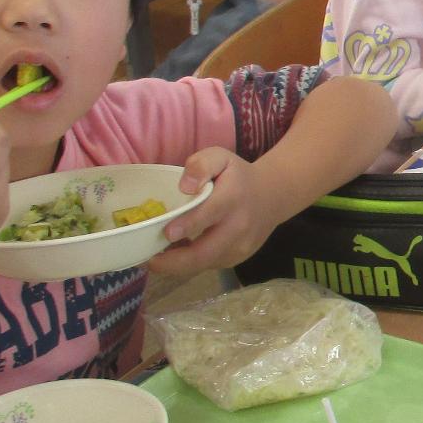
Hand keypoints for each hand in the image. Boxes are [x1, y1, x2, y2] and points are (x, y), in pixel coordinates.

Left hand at [148, 149, 278, 277]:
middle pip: (205, 252)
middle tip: (150, 261)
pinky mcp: (238, 258)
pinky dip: (190, 262)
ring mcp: (240, 246)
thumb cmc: (238, 176)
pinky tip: (179, 252)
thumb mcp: (221, 158)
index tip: (167, 233)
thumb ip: (201, 165)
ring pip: (204, 263)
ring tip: (158, 256)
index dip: (188, 225)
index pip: (209, 214)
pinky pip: (209, 265)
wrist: (272, 196)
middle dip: (175, 262)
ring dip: (178, 264)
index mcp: (232, 198)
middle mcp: (238, 226)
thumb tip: (185, 187)